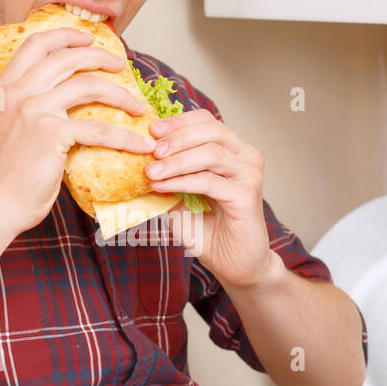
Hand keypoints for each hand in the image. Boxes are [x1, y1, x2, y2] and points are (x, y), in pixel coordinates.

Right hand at [0, 29, 153, 240]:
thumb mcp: (9, 128)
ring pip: (88, 85)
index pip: (36, 44)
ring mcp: (34, 109)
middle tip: (120, 65)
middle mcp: (18, 92)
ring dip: (121, 95)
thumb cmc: (6, 175)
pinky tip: (141, 145)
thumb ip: (29, 108)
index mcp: (5, 87)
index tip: (88, 38)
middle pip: (66, 58)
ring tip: (137, 105)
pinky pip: (100, 129)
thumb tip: (65, 103)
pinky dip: (126, 137)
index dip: (65, 35)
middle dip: (100, 56)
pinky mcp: (51, 133)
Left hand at [144, 109, 275, 288]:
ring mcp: (249, 175)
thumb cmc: (208, 230)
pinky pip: (210, 181)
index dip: (178, 121)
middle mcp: (245, 156)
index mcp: (232, 150)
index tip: (151, 130)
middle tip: (150, 149)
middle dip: (177, 137)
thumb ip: (166, 176)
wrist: (233, 264)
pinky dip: (182, 181)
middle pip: (211, 129)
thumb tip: (137, 157)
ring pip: (211, 153)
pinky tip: (162, 187)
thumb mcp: (179, 197)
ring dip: (176, 161)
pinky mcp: (247, 196)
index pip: (206, 120)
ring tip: (151, 171)